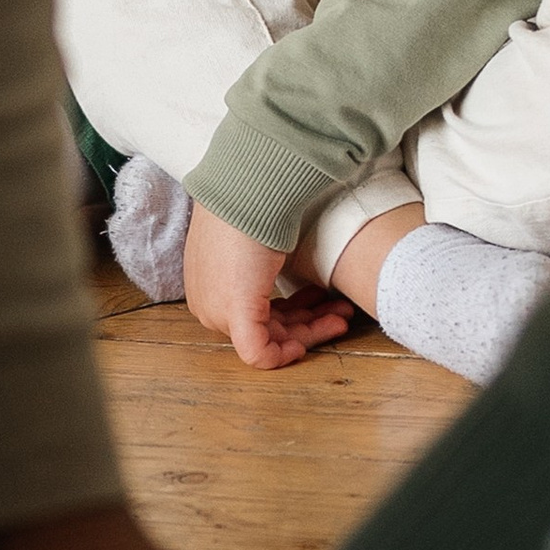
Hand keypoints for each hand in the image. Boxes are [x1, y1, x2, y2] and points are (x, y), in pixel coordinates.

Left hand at [181, 205, 348, 370]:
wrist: (247, 194)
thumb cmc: (252, 207)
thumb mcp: (254, 243)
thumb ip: (260, 265)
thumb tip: (277, 267)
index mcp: (208, 286)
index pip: (253, 312)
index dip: (292, 312)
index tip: (319, 299)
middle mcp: (209, 304)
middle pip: (265, 328)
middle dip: (308, 322)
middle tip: (340, 311)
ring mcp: (220, 312)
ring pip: (269, 339)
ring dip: (310, 329)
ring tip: (341, 316)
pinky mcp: (236, 316)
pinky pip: (259, 354)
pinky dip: (283, 355)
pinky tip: (304, 345)